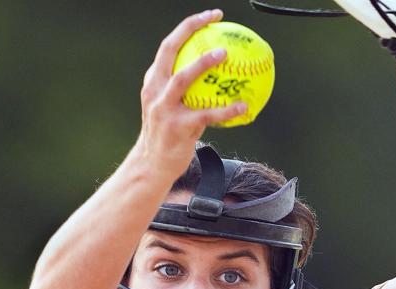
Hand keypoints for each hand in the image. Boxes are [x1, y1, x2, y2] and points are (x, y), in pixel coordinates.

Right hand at [133, 9, 247, 178]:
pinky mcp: (179, 128)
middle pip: (169, 50)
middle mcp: (155, 91)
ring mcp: (165, 109)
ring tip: (225, 53)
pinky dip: (226, 110)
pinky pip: (207, 115)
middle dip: (190, 29)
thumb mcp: (168, 107)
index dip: (188, 26)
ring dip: (204, 63)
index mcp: (153, 82)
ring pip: (183, 78)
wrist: (151, 165)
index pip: (168, 46)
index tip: (211, 16)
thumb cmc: (166, 135)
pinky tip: (244, 106)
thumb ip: (183, 90)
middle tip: (215, 20)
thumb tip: (215, 76)